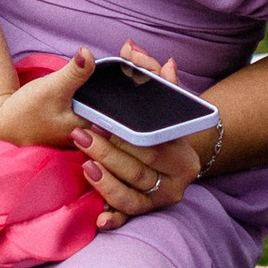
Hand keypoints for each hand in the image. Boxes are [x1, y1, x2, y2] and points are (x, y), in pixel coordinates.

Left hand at [79, 36, 210, 227]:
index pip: (153, 143)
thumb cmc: (155, 123)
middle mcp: (180, 178)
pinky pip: (128, 218)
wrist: (167, 160)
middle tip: (82, 137)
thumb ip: (146, 71)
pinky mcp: (144, 212)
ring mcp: (162, 198)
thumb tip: (129, 48)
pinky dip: (114, 219)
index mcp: (184, 150)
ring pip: (134, 196)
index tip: (99, 122)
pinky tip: (98, 218)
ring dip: (107, 182)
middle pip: (142, 168)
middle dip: (110, 153)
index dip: (126, 135)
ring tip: (84, 165)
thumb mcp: (154, 97)